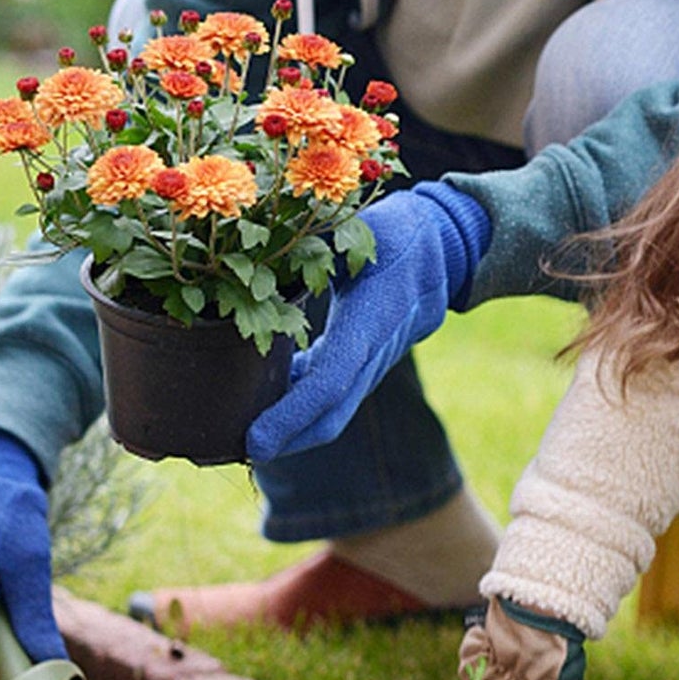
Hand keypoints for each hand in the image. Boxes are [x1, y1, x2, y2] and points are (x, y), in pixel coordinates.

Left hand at [246, 182, 491, 462]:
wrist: (443, 246)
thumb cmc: (390, 230)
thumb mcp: (351, 228)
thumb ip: (307, 250)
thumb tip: (247, 268)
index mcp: (374, 315)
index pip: (331, 380)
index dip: (293, 415)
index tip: (255, 441)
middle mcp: (379, 348)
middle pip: (334, 413)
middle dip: (287, 439)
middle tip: (235, 451)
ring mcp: (378, 361)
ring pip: (336, 408)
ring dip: (293, 427)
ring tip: (241, 429)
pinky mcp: (370, 361)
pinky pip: (338, 393)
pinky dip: (303, 402)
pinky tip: (267, 393)